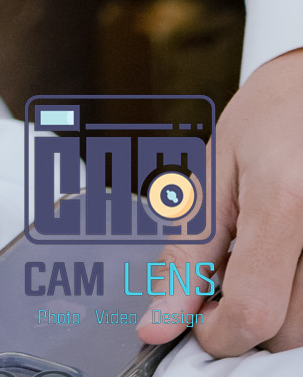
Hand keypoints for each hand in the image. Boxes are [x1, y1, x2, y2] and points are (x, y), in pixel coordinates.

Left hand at [137, 47, 302, 355]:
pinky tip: (283, 261)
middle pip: (284, 330)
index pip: (253, 309)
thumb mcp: (215, 171)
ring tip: (258, 259)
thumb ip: (188, 253)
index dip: (218, 333)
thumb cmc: (275, 113)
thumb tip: (158, 322)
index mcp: (283, 201)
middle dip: (244, 318)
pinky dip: (298, 297)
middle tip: (226, 276)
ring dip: (275, 310)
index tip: (198, 325)